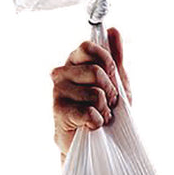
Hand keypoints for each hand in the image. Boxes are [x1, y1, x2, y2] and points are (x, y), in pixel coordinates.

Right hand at [51, 27, 131, 159]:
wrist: (93, 143)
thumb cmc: (101, 111)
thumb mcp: (115, 82)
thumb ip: (115, 57)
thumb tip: (113, 31)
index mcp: (75, 62)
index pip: (89, 47)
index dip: (107, 62)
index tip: (112, 78)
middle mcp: (62, 73)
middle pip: (96, 71)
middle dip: (110, 91)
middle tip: (108, 103)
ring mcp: (58, 92)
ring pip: (95, 94)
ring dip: (104, 110)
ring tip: (100, 116)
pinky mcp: (59, 112)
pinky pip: (88, 112)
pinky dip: (97, 122)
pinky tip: (92, 125)